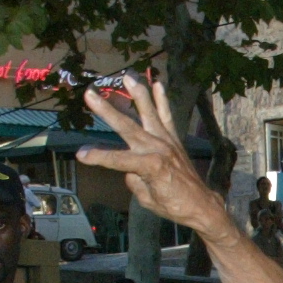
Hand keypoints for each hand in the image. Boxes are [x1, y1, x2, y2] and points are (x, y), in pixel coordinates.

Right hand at [79, 75, 231, 232]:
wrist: (201, 205)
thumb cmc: (173, 206)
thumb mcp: (146, 198)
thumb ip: (133, 179)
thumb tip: (128, 166)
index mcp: (150, 166)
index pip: (117, 159)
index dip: (98, 157)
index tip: (81, 155)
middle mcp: (158, 149)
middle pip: (126, 127)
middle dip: (106, 111)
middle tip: (89, 94)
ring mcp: (167, 141)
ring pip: (148, 113)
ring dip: (137, 94)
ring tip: (127, 77)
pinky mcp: (174, 139)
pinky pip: (167, 116)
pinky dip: (162, 100)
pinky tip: (157, 84)